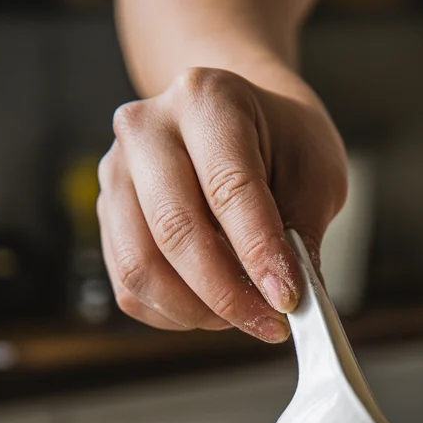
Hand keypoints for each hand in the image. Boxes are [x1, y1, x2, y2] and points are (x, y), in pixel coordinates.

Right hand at [98, 68, 346, 339]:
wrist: (238, 123)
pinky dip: (174, 314)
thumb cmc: (280, 144)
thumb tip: (292, 298)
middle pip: (174, 230)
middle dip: (226, 294)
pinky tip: (212, 309)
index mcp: (205, 101)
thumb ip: (304, 233)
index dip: (258, 253)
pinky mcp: (107, 217)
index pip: (228, 188)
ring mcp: (117, 173)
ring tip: (243, 315)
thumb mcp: (315, 173)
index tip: (287, 298)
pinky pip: (130, 288)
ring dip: (197, 311)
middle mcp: (147, 130)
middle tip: (269, 322)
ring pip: (140, 267)